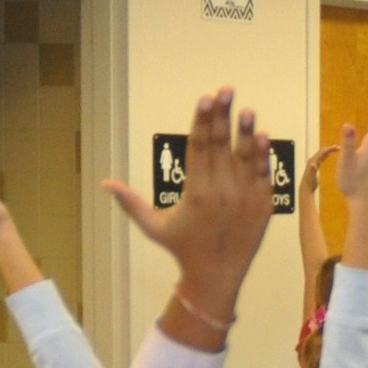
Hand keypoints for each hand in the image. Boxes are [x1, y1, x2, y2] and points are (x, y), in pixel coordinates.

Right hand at [103, 87, 272, 308]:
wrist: (218, 276)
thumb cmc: (183, 249)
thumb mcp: (154, 227)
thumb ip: (130, 203)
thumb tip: (104, 183)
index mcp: (196, 193)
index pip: (199, 147)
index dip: (202, 120)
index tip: (205, 98)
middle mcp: (222, 192)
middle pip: (221, 145)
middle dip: (222, 116)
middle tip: (225, 90)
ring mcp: (245, 198)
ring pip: (245, 158)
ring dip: (246, 132)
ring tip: (246, 109)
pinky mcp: (262, 206)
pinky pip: (263, 176)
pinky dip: (263, 157)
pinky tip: (263, 135)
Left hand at [300, 144, 336, 194]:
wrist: (306, 188)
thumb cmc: (309, 183)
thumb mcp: (311, 177)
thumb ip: (312, 170)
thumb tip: (313, 165)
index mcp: (312, 161)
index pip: (322, 152)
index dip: (329, 149)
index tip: (337, 148)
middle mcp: (312, 160)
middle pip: (322, 152)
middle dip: (330, 148)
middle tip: (338, 147)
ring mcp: (313, 163)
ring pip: (321, 154)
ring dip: (328, 151)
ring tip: (335, 149)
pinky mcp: (315, 166)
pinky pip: (321, 158)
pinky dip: (325, 155)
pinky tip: (328, 155)